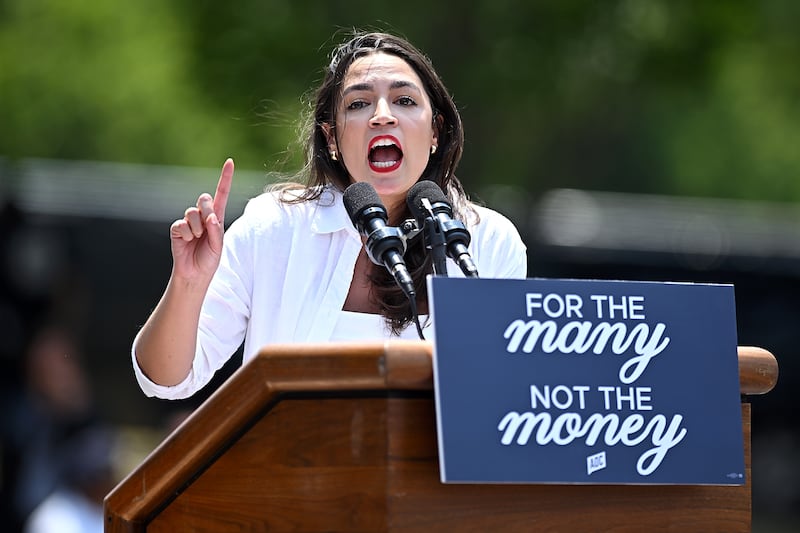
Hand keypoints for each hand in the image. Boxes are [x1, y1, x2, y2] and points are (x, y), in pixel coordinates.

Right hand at [169, 158, 233, 284]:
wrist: (195, 274)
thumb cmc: (209, 259)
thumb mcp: (218, 245)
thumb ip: (216, 230)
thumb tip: (210, 216)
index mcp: (217, 217)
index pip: (221, 193)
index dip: (225, 178)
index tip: (230, 161)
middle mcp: (203, 216)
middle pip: (204, 198)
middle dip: (207, 211)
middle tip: (207, 228)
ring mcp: (189, 221)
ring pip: (192, 211)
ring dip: (197, 227)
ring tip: (197, 239)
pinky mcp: (177, 228)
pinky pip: (182, 224)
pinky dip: (187, 235)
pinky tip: (187, 242)